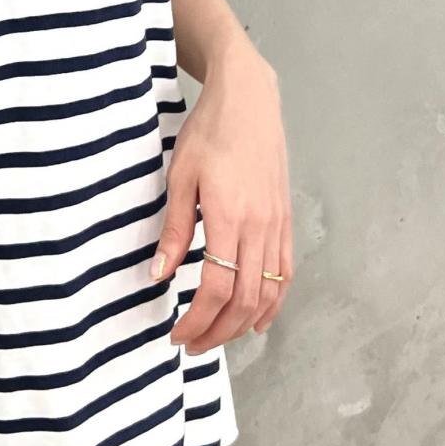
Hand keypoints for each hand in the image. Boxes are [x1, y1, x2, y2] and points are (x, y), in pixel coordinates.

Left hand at [151, 41, 292, 349]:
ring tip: (217, 337)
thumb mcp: (180, 177)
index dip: (197, 320)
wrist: (249, 101)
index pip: (216, 287)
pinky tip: (258, 319)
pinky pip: (285, 273)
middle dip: (217, 332)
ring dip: (242, 324)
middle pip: (244, 300)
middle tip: (191, 344)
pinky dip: (273, 303)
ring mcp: (277, 225)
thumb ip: (174, 229)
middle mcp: (260, 227)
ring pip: (268, 292)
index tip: (177, 335)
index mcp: (230, 217)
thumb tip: (159, 274)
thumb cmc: (209, 133)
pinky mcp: (286, 220)